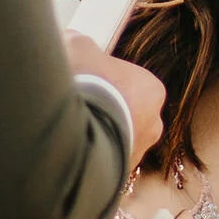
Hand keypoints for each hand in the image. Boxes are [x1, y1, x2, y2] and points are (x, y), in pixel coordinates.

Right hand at [67, 37, 164, 169]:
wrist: (75, 133)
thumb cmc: (86, 85)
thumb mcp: (78, 47)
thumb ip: (80, 44)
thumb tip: (72, 41)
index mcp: (152, 91)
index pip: (131, 83)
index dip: (106, 80)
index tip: (87, 79)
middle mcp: (152, 126)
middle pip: (126, 113)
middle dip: (104, 110)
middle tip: (76, 104)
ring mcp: (135, 155)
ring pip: (113, 140)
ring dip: (95, 135)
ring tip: (67, 128)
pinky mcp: (116, 177)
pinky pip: (101, 163)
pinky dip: (87, 157)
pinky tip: (66, 148)